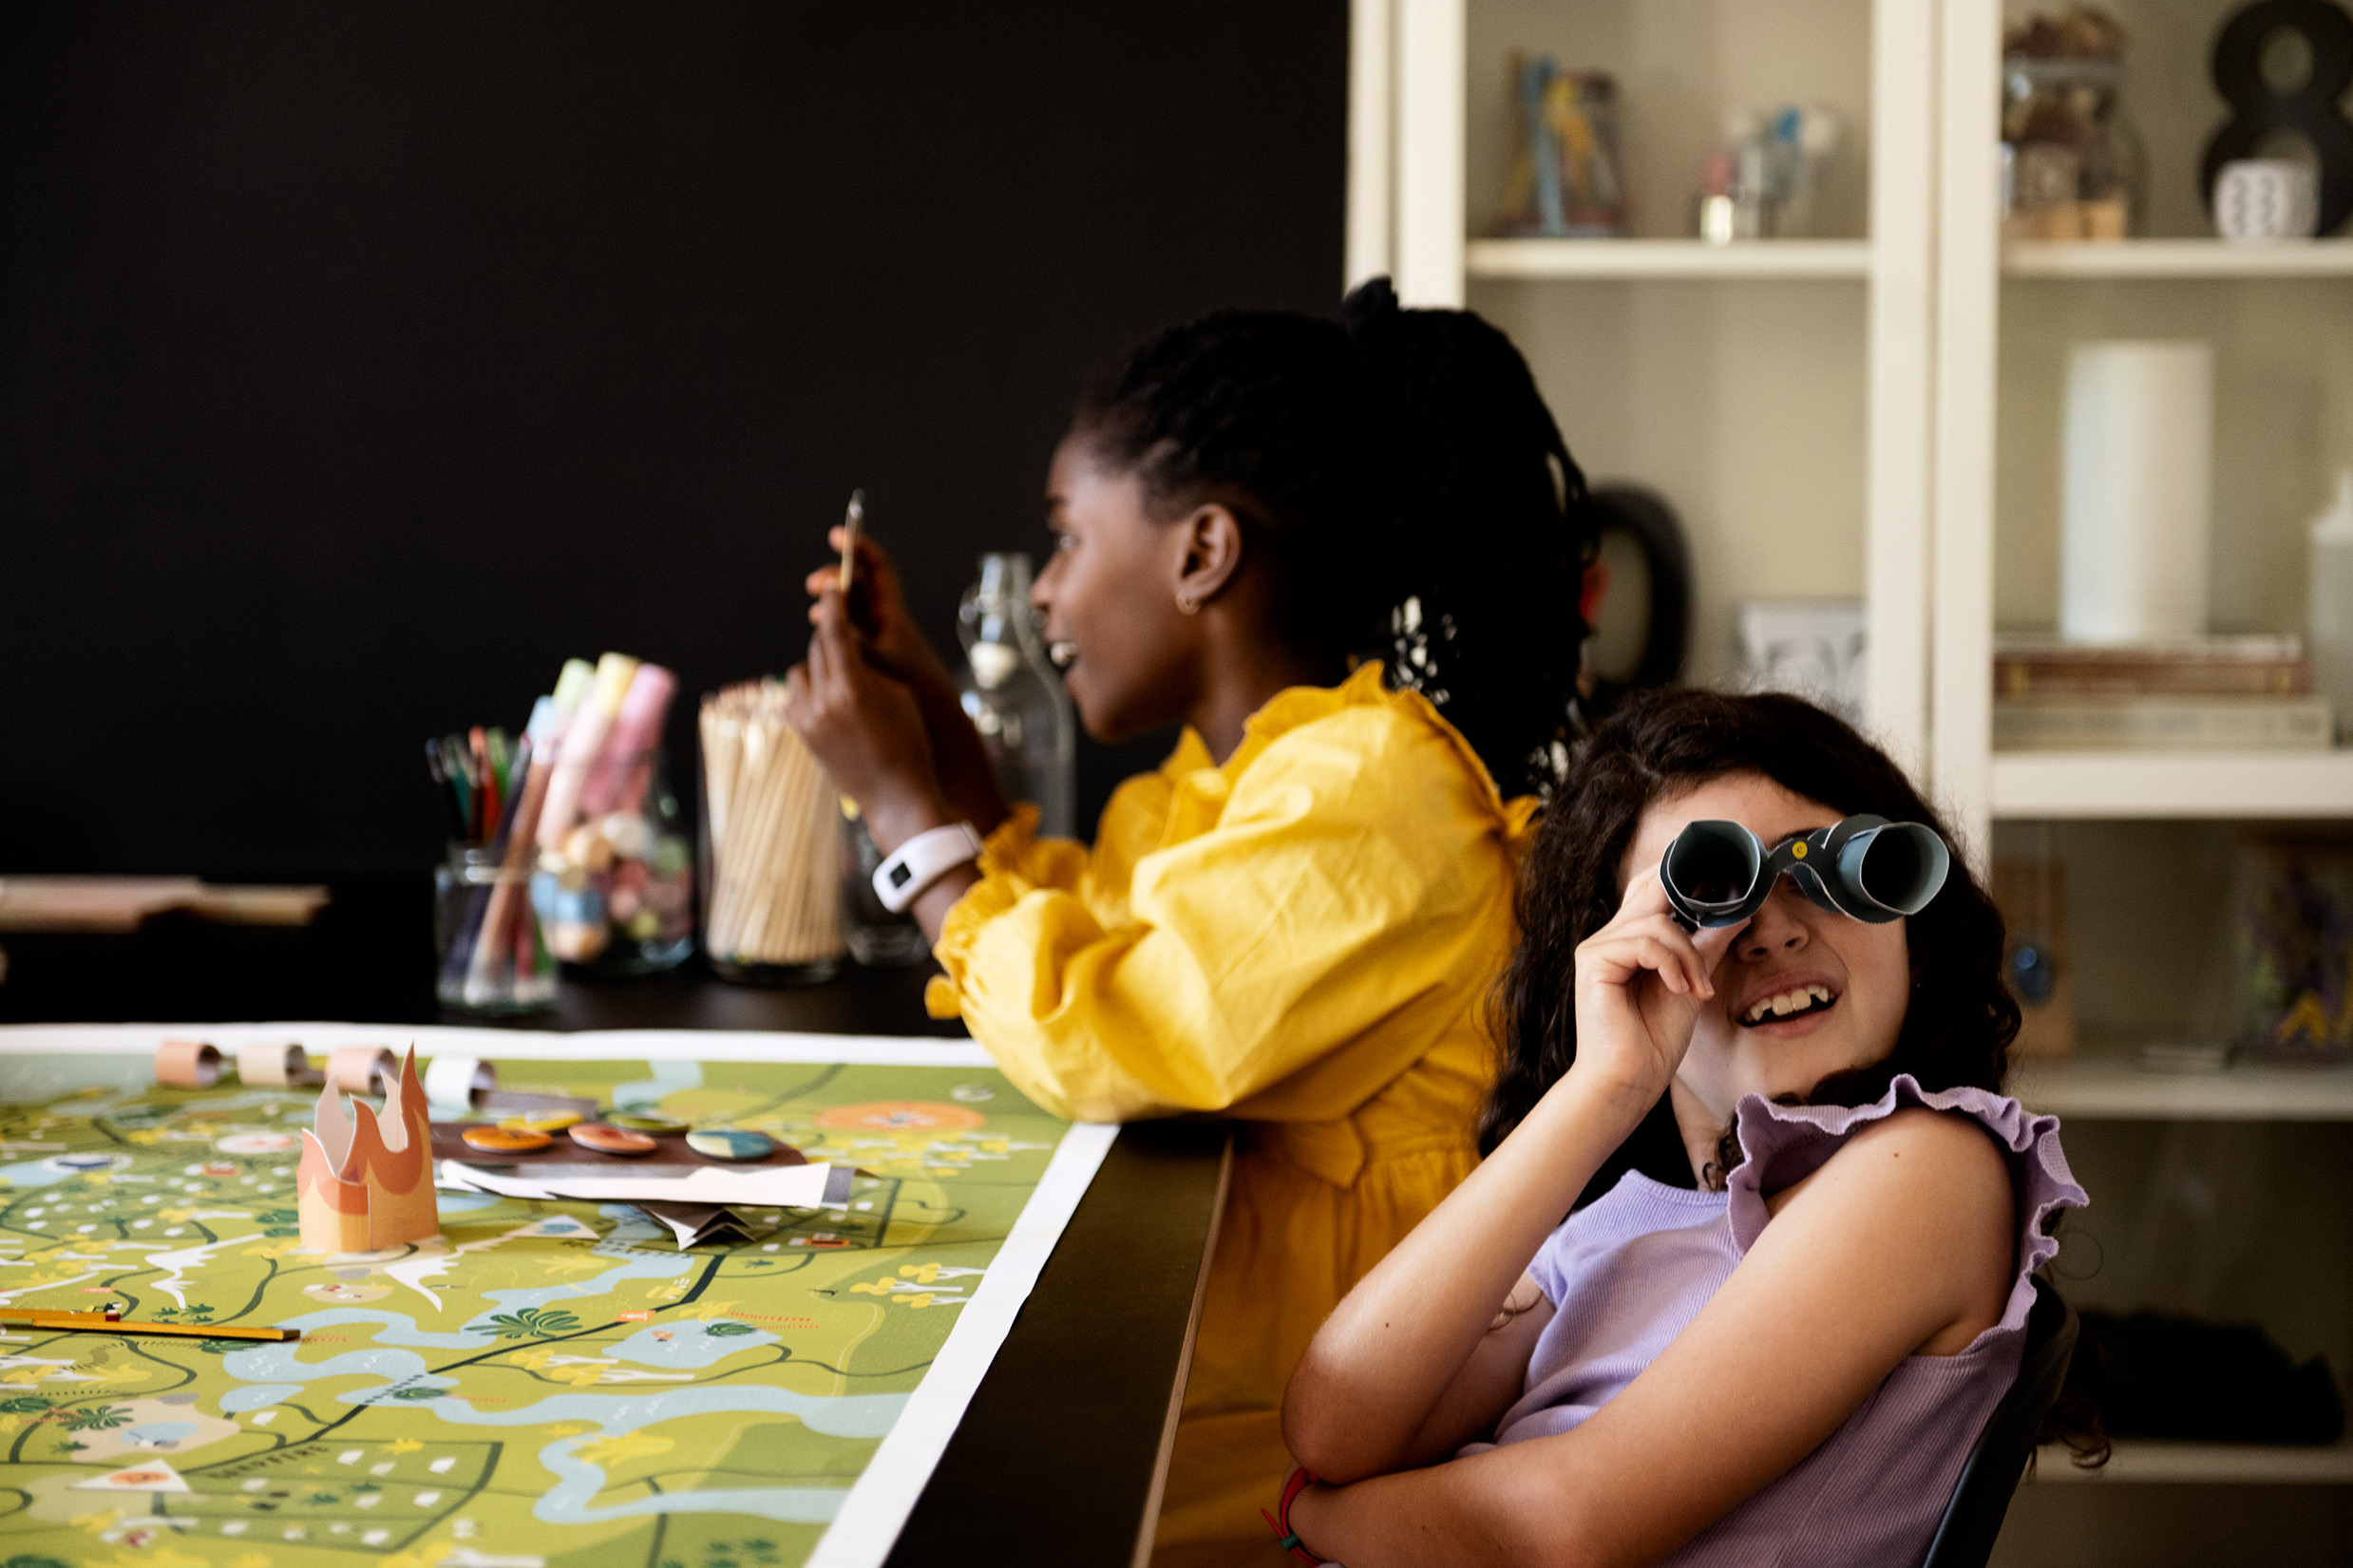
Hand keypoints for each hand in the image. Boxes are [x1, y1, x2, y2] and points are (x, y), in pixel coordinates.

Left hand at [804, 527, 1010, 837]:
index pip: (836, 632)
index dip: (834, 605)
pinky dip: (809, 691)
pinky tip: (829, 699)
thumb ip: (868, 665)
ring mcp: (808, 720)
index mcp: (853, 688)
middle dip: (831, 636)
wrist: (896, 797)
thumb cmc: (909, 742)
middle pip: (817, 648)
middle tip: (845, 631)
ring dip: (818, 665)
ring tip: (841, 676)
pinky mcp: (801, 734)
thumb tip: (846, 645)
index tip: (834, 587)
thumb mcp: (898, 694)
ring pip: (801, 671)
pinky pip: (796, 697)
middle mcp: (823, 702)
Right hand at [806, 527, 954, 695]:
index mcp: (893, 616)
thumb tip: (827, 619)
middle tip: (813, 586)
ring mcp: (877, 645)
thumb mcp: (881, 663)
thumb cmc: (917, 692)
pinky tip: (818, 650)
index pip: (877, 570)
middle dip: (833, 582)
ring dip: (830, 611)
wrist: (938, 727)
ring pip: (848, 615)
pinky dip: (830, 638)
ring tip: (815, 618)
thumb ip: (854, 640)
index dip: (859, 549)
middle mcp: (885, 626)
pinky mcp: (868, 666)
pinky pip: (845, 641)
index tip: (837, 536)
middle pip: (857, 589)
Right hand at [1570, 868, 1740, 1104]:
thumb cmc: (1654, 1041)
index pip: (1651, 886)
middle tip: (1720, 916)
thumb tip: (1740, 912)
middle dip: (1690, 898)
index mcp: (1629, 939)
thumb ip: (1708, 946)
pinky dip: (1671, 964)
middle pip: (1651, 888)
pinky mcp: (1593, 961)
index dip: (1681, 873)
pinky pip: (1645, 942)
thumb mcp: (1692, 984)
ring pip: (1657, 923)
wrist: (1630, 1081)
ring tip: (1698, 988)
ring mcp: (1598, 946)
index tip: (1724, 881)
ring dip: (1689, 956)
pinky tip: (1679, 989)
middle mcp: (1610, 936)